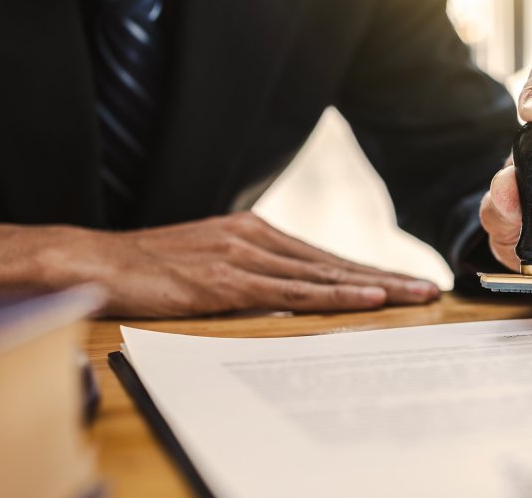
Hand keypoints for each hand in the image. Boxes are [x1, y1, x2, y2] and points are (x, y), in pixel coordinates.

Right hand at [0, 213, 439, 316]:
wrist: (100, 261)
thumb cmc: (153, 267)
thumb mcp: (211, 263)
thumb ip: (251, 273)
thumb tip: (287, 291)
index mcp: (255, 233)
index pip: (325, 258)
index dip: (368, 270)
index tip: (406, 282)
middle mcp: (258, 239)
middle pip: (335, 262)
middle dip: (387, 277)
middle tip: (431, 290)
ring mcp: (244, 257)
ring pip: (323, 274)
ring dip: (375, 286)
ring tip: (415, 296)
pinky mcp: (228, 280)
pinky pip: (292, 290)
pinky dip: (333, 293)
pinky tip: (367, 297)